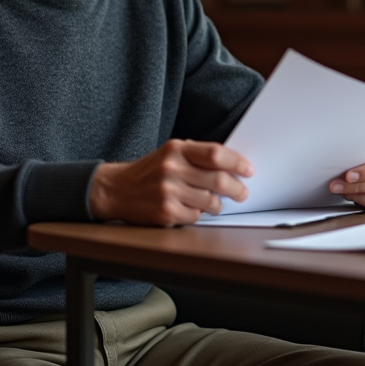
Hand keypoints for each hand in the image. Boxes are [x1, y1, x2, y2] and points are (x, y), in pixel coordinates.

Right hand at [89, 139, 253, 226]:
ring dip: (218, 205)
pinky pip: (195, 216)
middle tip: (242, 193)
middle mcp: (172, 168)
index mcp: (176, 148)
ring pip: (210, 201)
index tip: (248, 170)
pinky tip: (191, 209)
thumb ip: (197, 156)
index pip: (215, 154)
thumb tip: (232, 166)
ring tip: (215, 203)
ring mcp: (168, 191)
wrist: (116, 189)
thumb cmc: (149, 171)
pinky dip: (198, 215)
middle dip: (236, 188)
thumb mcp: (170, 153)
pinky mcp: (165, 212)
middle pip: (218, 179)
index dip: (237, 163)